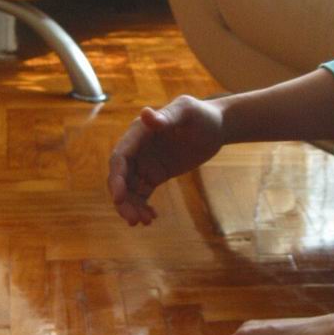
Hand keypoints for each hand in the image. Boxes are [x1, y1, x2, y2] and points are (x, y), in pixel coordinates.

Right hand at [108, 95, 224, 225]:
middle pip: (121, 177)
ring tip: (144, 221)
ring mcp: (145, 163)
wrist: (216, 127)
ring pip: (129, 189)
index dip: (116, 177)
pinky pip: (142, 194)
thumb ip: (167, 117)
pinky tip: (151, 218)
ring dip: (132, 206)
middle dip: (122, 199)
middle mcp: (137, 149)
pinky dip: (142, 207)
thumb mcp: (187, 112)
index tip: (119, 197)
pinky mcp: (155, 175)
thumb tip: (145, 113)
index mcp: (139, 132)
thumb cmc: (202, 115)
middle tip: (132, 219)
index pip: (120, 157)